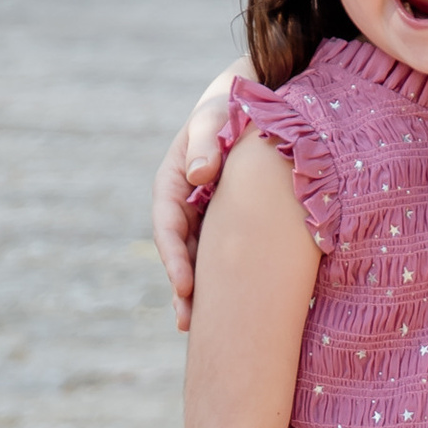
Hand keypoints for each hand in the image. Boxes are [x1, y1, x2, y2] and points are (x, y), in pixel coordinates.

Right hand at [152, 73, 236, 328]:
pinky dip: (226, 276)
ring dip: (202, 291)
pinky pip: (224, 251)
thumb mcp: (215, 116)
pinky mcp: (229, 220)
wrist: (259, 98)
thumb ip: (206, 142)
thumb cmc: (232, 104)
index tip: (185, 285)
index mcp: (173, 181)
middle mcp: (185, 203)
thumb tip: (199, 174)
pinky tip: (238, 305)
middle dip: (183, 288)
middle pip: (180, 252)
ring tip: (207, 329)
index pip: (168, 226)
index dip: (175, 258)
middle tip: (189, 322)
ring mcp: (206, 214)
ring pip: (200, 258)